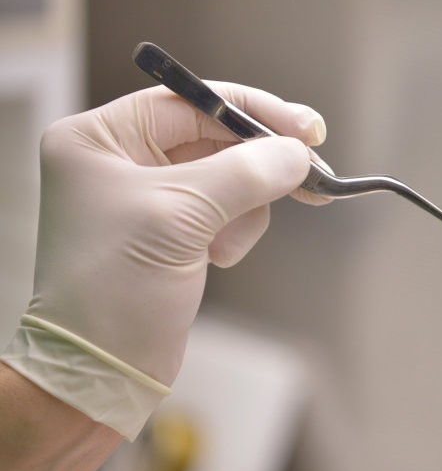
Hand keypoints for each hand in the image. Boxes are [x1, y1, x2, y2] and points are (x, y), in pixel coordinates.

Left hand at [2, 83, 322, 437]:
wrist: (102, 369)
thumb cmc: (116, 288)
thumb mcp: (180, 217)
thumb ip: (244, 173)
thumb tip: (298, 152)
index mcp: (100, 138)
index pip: (192, 101)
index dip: (254, 111)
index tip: (307, 131)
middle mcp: (122, 160)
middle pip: (216, 138)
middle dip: (259, 165)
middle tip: (313, 177)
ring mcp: (149, 197)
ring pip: (231, 177)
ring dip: (244, 209)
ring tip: (224, 247)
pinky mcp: (173, 231)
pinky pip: (228, 210)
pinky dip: (236, 231)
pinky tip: (217, 259)